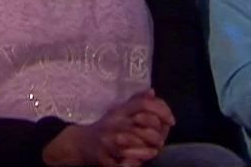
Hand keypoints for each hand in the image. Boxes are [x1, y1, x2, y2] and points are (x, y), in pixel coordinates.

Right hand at [42, 91, 171, 165]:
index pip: (143, 104)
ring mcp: (107, 140)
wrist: (79, 144)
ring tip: (154, 150)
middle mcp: (114, 123)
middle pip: (143, 124)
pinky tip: (139, 161)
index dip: (161, 110)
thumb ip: (136, 102)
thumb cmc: (105, 128)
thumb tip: (152, 91)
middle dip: (157, 134)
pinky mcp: (103, 157)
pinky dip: (134, 162)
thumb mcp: (119, 111)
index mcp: (119, 111)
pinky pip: (123, 161)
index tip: (171, 121)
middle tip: (160, 140)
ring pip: (135, 143)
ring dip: (148, 149)